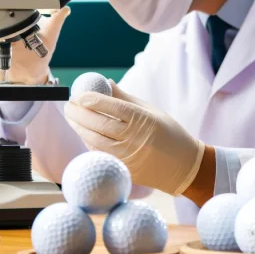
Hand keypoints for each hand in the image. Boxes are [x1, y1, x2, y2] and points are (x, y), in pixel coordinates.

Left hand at [64, 83, 205, 195]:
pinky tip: (83, 133)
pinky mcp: (125, 169)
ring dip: (80, 128)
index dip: (93, 100)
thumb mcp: (152, 111)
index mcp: (142, 120)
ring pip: (95, 141)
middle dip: (79, 113)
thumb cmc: (170, 134)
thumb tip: (105, 84)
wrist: (185, 167)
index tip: (79, 95)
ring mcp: (128, 156)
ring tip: (71, 117)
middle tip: (69, 105)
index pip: (112, 108)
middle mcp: (134, 138)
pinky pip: (101, 154)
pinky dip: (89, 142)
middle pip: (99, 124)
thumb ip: (126, 99)